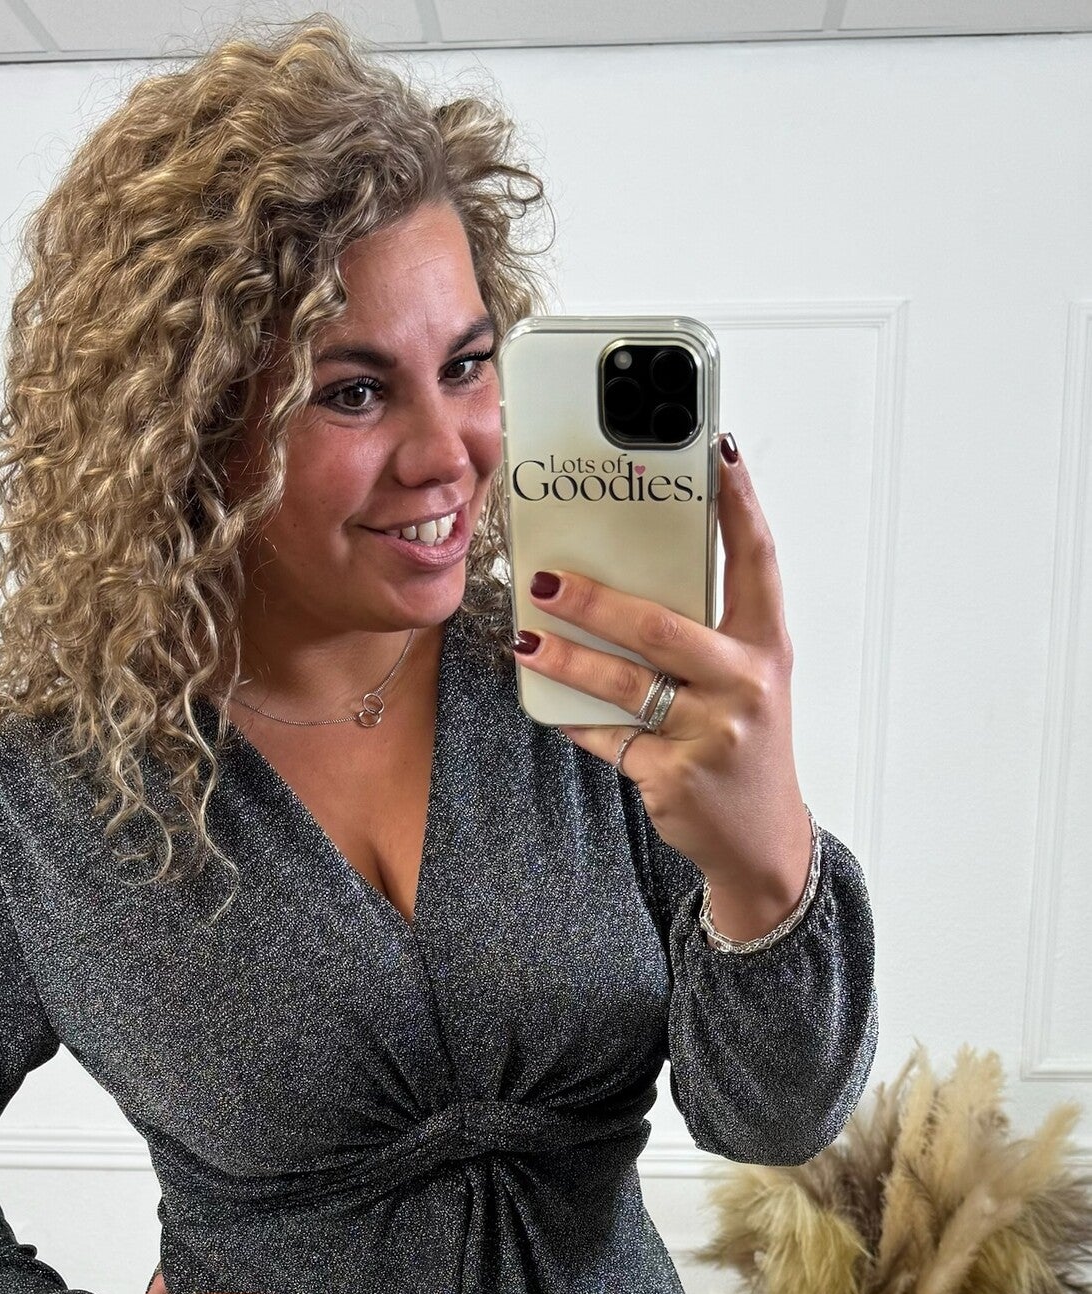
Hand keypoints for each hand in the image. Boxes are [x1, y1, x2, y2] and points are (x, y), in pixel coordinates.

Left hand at [512, 435, 813, 914]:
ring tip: (526, 640)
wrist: (761, 838)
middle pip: (662, 628)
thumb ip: (707, 632)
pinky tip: (546, 700)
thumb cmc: (745, 742)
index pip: (757, 562)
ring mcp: (710, 733)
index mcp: (768, 647)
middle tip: (547, 581)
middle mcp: (745, 685)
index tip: (718, 454)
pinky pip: (608, 738)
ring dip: (566, 659)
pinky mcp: (673, 776)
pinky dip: (574, 719)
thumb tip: (629, 575)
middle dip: (597, 601)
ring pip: (624, 685)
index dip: (740, 506)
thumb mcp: (747, 680)